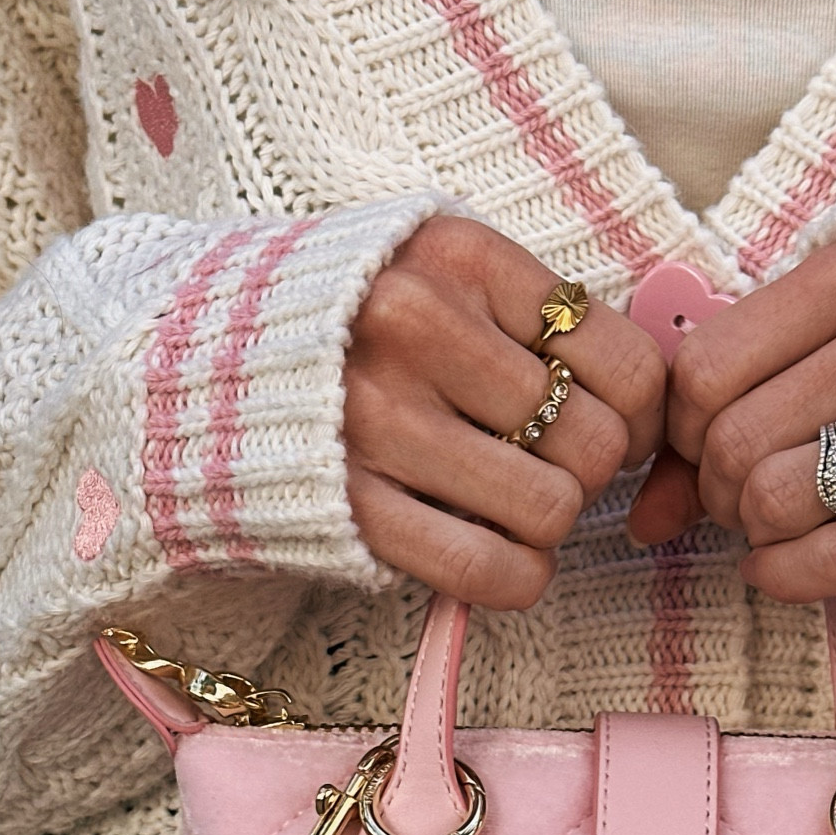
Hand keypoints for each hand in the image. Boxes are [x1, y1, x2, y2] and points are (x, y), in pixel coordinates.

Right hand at [345, 215, 666, 606]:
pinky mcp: (350, 504)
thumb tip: (645, 395)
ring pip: (550, 509)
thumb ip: (528, 312)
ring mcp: (379, 421)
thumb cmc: (346, 322)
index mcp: (458, 257)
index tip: (611, 425)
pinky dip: (517, 577)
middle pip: (592, 442)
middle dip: (587, 471)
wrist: (190, 361)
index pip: (622, 360)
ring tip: (509, 502)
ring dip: (545, 522)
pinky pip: (486, 568)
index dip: (640, 415)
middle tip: (551, 466)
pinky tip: (504, 558)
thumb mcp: (437, 269)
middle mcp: (418, 328)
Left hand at [628, 233, 835, 602]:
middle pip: (733, 441)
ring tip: (774, 515)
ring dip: (752, 527)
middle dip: (714, 488)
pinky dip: (780, 573)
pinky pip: (823, 559)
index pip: (706, 368)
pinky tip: (780, 561)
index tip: (704, 440)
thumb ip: (723, 407)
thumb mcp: (826, 344)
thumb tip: (641, 517)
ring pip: (772, 498)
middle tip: (739, 492)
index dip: (680, 427)